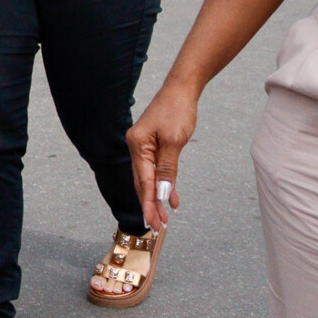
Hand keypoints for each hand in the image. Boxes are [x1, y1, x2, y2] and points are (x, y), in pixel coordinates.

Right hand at [127, 80, 198, 230]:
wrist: (181, 90)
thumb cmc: (177, 111)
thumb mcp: (175, 142)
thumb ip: (167, 169)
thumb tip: (163, 195)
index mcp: (138, 146)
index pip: (144, 182)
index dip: (149, 204)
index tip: (153, 222)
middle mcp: (136, 147)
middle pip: (143, 183)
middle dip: (151, 205)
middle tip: (158, 227)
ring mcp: (143, 147)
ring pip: (150, 179)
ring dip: (158, 198)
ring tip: (165, 218)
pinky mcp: (152, 146)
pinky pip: (156, 170)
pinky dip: (164, 184)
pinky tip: (172, 198)